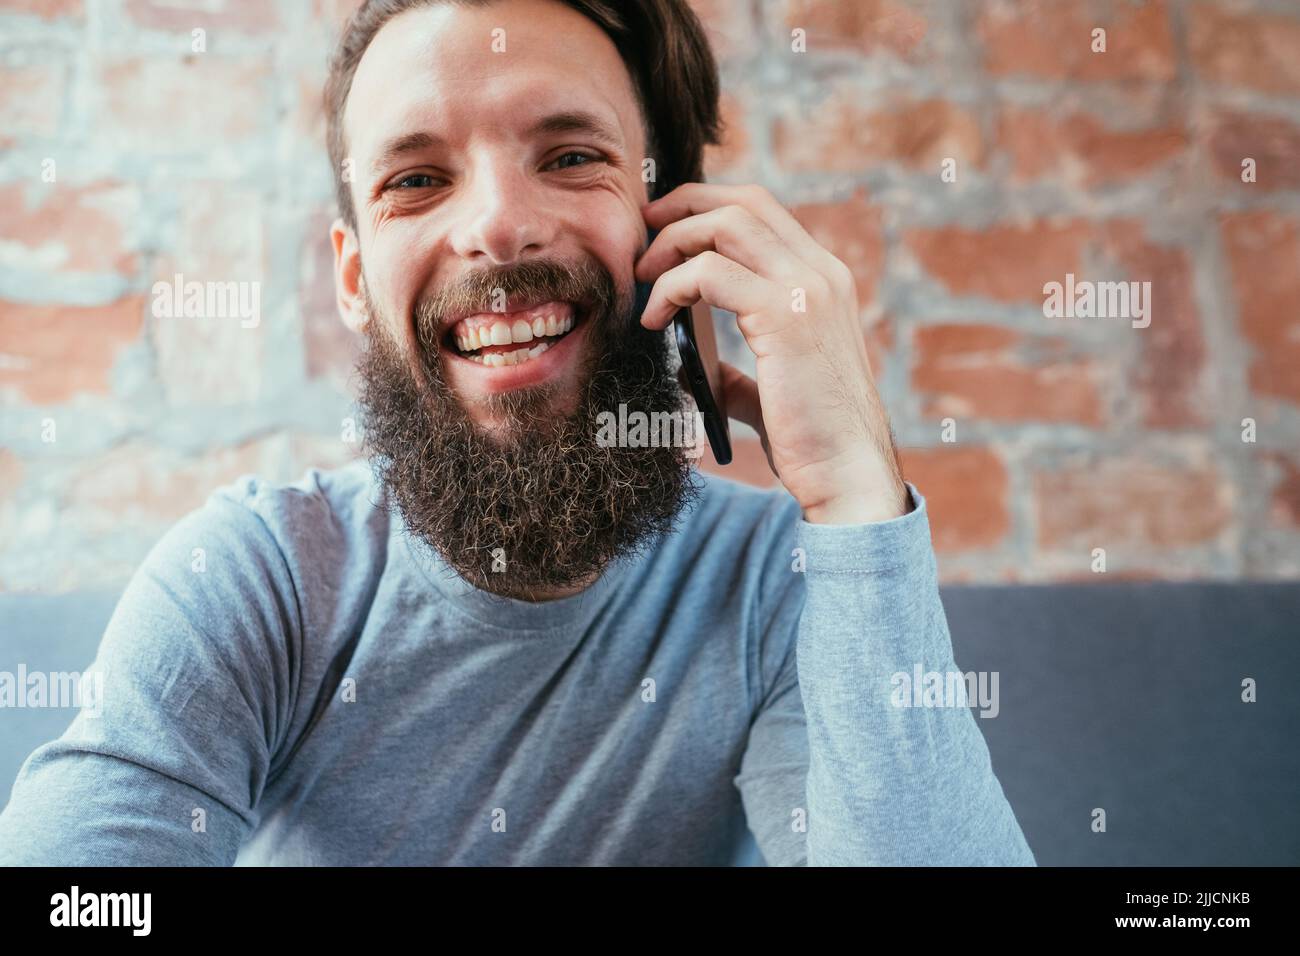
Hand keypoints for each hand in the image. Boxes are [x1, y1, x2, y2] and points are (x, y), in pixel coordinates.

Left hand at [635, 183, 908, 524]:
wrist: (847, 473)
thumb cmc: (814, 440)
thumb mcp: (774, 391)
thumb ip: (740, 374)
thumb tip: (695, 370)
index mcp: (823, 281)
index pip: (763, 211)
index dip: (708, 206)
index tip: (663, 226)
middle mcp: (821, 274)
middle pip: (743, 203)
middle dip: (683, 207)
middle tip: (642, 237)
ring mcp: (806, 289)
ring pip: (725, 225)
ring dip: (672, 243)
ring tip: (643, 278)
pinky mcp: (783, 315)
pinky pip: (709, 274)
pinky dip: (671, 288)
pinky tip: (654, 320)